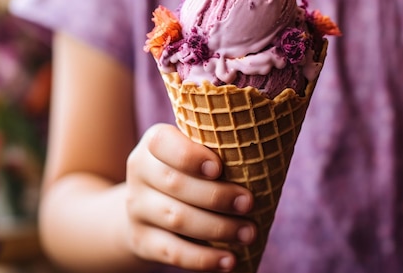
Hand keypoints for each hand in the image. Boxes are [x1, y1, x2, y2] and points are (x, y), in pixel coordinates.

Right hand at [125, 123, 255, 271]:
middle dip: (216, 196)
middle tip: (249, 203)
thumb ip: (215, 150)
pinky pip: (172, 252)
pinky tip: (229, 260)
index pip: (162, 142)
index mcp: (153, 144)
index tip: (219, 168)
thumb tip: (266, 156)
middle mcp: (140, 173)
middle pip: (175, 184)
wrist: (147, 209)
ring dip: (217, 228)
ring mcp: (136, 208)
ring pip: (176, 219)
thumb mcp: (192, 154)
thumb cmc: (187, 173)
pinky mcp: (141, 240)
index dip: (189, 156)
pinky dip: (203, 259)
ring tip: (248, 233)